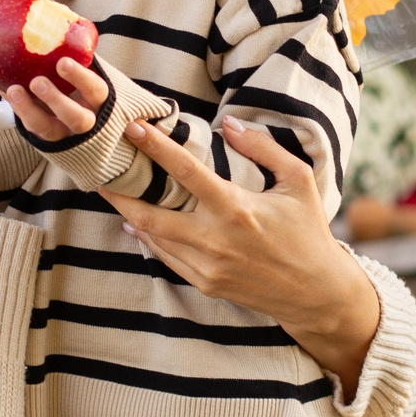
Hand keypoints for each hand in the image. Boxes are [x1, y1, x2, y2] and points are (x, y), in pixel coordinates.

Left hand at [7, 58, 108, 140]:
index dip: (81, 78)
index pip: (96, 90)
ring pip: (49, 130)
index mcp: (101, 101)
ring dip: (29, 110)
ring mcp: (66, 134)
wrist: (91, 128)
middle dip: (56, 100)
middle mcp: (87, 122)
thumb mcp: (92, 75)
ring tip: (14, 90)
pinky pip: (30, 127)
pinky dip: (17, 108)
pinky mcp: (46, 139)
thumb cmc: (89, 91)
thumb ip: (82, 56)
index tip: (63, 62)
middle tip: (37, 82)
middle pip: (77, 118)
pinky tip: (5, 90)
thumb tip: (61, 18)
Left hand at [106, 116, 381, 397]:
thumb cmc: (309, 232)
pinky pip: (167, 258)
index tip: (133, 128)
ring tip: (113, 193)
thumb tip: (229, 124)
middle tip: (99, 172)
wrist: (316, 292)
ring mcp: (207, 267)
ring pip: (154, 239)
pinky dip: (150, 240)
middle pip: (150, 215)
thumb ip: (263, 148)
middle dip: (119, 195)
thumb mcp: (297, 181)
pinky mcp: (206, 284)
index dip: (156, 148)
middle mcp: (215, 240)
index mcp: (236, 209)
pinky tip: (138, 225)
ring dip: (130, 216)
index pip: (185, 172)